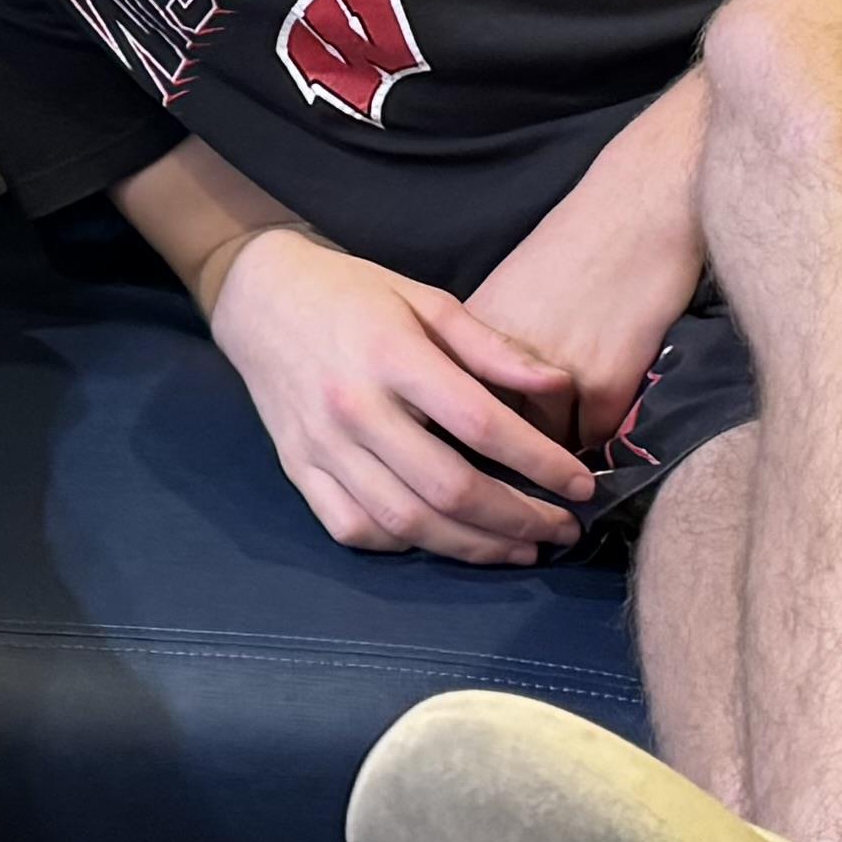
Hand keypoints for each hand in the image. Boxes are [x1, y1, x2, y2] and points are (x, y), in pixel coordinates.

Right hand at [207, 231, 593, 565]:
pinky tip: (442, 539)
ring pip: (405, 522)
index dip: (539, 462)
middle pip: (448, 488)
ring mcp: (320, 446)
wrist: (261, 297)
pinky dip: (404, 545)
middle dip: (517, 518)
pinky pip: (354, 528)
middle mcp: (353, 408)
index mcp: (392, 357)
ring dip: (472, 546)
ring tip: (520, 547)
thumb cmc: (354, 294)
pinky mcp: (298, 469)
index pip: (481, 425)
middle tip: (563, 528)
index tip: (580, 483)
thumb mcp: (428, 301)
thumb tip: (560, 387)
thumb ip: (493, 348)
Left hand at [466, 159, 707, 462]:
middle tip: (522, 488)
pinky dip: (600, 444)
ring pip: (545, 449)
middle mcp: (499, 360)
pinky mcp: (604, 381)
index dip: (464, 445)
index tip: (470, 469)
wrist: (636, 205)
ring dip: (554, 464)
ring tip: (563, 476)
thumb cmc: (574, 244)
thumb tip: (474, 410)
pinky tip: (603, 437)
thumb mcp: (508, 295)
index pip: (452, 416)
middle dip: (506, 468)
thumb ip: (484, 353)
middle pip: (492, 442)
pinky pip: (594, 439)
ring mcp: (553, 373)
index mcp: (467, 337)